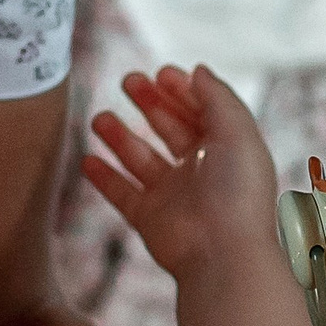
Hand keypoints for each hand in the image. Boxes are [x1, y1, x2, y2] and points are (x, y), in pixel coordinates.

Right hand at [81, 62, 278, 283]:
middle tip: (128, 80)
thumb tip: (198, 71)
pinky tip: (88, 159)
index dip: (182, 91)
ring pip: (141, 159)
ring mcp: (174, 195)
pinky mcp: (150, 219)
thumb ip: (218, 97)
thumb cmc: (237, 193)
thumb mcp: (237, 132)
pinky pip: (122, 194)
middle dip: (150, 103)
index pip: (202, 112)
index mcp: (227, 150)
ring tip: (100, 118)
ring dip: (120, 136)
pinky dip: (104, 177)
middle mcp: (201, 171)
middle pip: (171, 128)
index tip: (161, 72)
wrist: (222, 254)